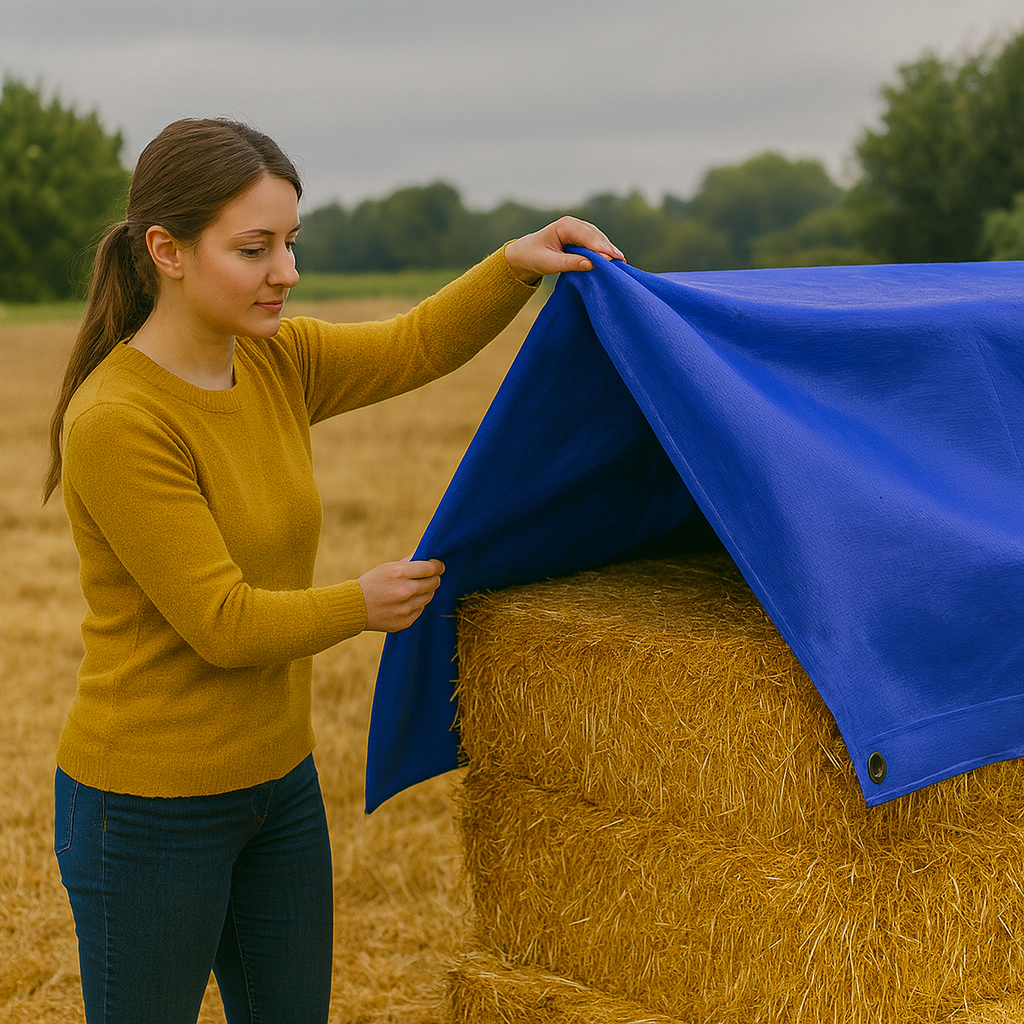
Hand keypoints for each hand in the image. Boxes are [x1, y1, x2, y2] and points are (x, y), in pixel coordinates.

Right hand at [357, 556, 444, 631]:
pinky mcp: (405, 622)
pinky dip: (416, 605)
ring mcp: (406, 608)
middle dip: (433, 578)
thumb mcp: (387, 567)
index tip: (438, 566)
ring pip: (429, 597)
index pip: (431, 568)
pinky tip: (404, 602)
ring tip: (413, 589)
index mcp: (400, 574)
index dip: (438, 566)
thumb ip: (409, 562)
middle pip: (434, 583)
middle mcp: (405, 591)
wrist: (354, 608)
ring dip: (425, 592)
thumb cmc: (372, 583)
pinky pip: (420, 610)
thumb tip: (427, 556)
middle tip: (428, 577)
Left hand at [503, 216, 625, 283]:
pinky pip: (595, 243)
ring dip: (609, 249)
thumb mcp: (548, 263)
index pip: (586, 235)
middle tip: (621, 261)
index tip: (612, 258)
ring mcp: (578, 229)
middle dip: (608, 248)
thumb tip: (591, 265)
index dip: (600, 247)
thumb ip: (569, 263)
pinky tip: (613, 259)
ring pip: (598, 238)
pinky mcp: (581, 238)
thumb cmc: (534, 257)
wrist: (525, 254)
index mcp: (564, 226)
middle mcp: (573, 224)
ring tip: (621, 261)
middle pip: (595, 235)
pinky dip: (604, 250)